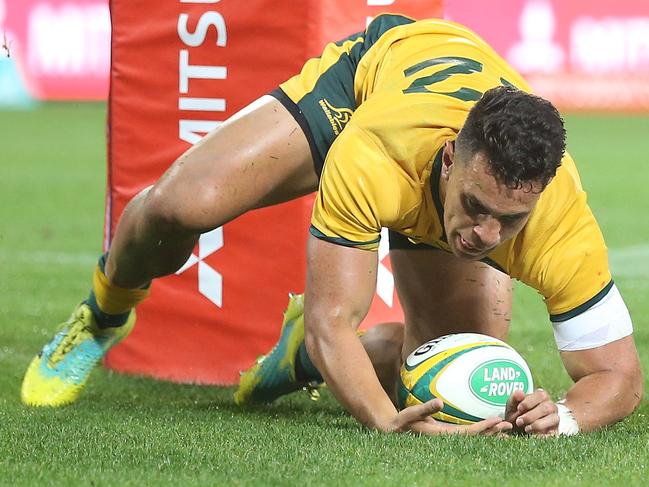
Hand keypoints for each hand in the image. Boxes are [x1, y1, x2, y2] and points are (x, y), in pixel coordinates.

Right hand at [389, 398, 512, 435]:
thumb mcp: (412, 413)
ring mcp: (449, 436)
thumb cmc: (403, 420)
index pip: (468, 432)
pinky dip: (480, 429)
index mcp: (442, 434)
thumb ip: (426, 408)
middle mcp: (449, 437)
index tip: (497, 421)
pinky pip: (467, 432)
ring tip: (505, 428)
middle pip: (475, 437)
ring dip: (489, 432)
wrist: (396, 429)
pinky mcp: (447, 433)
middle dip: (492, 432)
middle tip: (509, 426)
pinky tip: (488, 425)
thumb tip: (440, 402)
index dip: (483, 427)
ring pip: (473, 436)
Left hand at [505, 388, 558, 435]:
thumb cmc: (516, 414)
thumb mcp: (512, 406)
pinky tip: (532, 436)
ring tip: (526, 429)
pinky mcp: (556, 431)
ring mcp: (555, 419)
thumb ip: (514, 398)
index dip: (530, 401)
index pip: (541, 394)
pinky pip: (554, 432)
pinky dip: (543, 434)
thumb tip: (521, 393)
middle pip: (547, 407)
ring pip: (553, 419)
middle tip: (519, 421)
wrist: (519, 431)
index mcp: (541, 397)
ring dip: (538, 424)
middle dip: (531, 415)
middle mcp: (550, 406)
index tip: (519, 408)